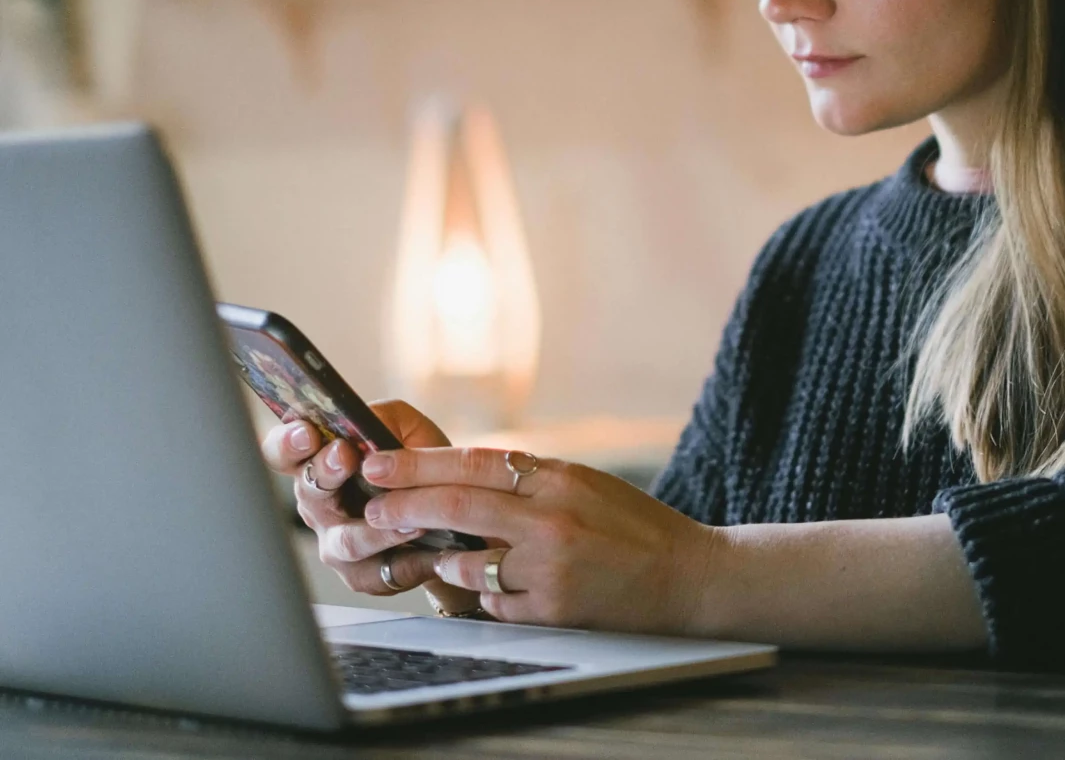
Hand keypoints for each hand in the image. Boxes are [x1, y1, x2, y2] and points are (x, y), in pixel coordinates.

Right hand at [259, 400, 480, 614]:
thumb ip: (384, 417)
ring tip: (408, 517)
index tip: (307, 432)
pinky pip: (380, 573)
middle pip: (309, 492)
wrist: (451, 506)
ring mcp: (336, 543)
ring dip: (376, 529)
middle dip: (326, 472)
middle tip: (345, 456)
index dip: (288, 442)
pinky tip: (429, 548)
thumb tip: (363, 422)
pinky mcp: (363, 576)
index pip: (284, 452)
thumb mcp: (406, 426)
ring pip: (345, 541)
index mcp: (320, 463)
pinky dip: (409, 559)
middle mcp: (319, 505)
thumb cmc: (417, 460)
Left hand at [357, 447, 719, 632]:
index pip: (473, 462)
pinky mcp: (552, 609)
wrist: (686, 574)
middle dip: (404, 506)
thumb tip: (465, 476)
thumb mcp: (584, 483)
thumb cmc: (633, 525)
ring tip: (434, 555)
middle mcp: (550, 517)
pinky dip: (485, 594)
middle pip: (457, 505)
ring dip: (443, 559)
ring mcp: (548, 566)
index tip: (379, 464)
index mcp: (557, 476)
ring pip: (467, 562)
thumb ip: (530, 480)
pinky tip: (495, 588)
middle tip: (371, 508)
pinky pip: (493, 602)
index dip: (419, 463)